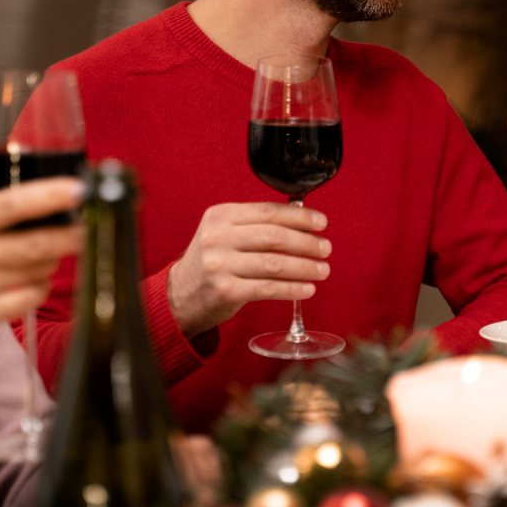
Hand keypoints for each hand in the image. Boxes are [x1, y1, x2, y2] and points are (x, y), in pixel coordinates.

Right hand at [0, 179, 82, 355]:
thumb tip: (6, 179)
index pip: (10, 205)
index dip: (49, 197)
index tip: (79, 190)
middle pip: (36, 244)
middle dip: (72, 234)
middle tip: (90, 225)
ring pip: (38, 271)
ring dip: (54, 259)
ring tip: (51, 250)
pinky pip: (30, 299)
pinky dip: (39, 287)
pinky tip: (33, 279)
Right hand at [167, 202, 331, 336]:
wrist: (181, 294)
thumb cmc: (213, 261)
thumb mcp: (225, 233)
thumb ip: (257, 226)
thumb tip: (305, 226)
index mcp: (220, 216)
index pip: (268, 212)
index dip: (299, 217)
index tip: (321, 222)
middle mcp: (217, 238)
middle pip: (274, 236)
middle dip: (307, 243)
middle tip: (325, 248)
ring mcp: (219, 265)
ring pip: (274, 264)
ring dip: (305, 267)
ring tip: (322, 269)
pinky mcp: (225, 291)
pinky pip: (268, 288)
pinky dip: (292, 288)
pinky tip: (307, 288)